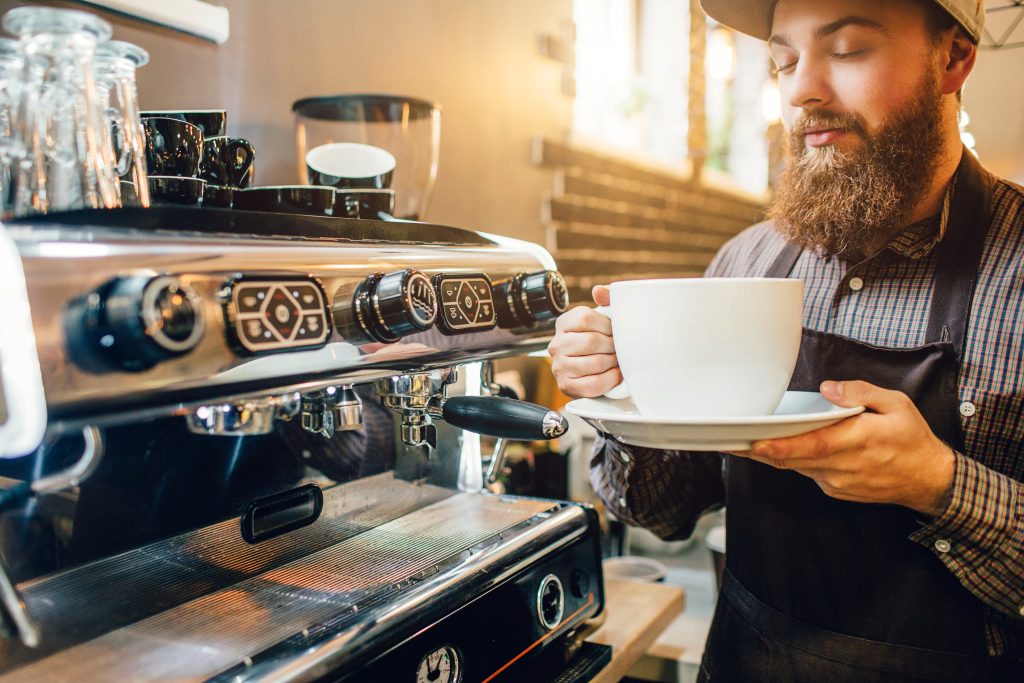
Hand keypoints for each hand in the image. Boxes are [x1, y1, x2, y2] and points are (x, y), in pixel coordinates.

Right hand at [548, 285, 621, 397]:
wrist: (598, 369)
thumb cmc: (603, 339)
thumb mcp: (605, 316)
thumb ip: (607, 299)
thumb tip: (598, 291)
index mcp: (564, 323)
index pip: (585, 318)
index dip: (606, 325)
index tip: (613, 331)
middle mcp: (556, 344)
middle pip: (591, 341)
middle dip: (612, 346)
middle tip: (618, 348)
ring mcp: (559, 366)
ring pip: (594, 363)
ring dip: (612, 363)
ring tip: (616, 360)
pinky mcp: (566, 385)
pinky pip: (593, 384)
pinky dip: (609, 379)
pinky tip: (614, 374)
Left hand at [736, 380, 955, 516]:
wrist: (929, 480)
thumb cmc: (913, 440)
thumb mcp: (896, 405)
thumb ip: (860, 393)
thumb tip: (829, 389)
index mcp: (855, 441)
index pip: (808, 446)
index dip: (777, 446)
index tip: (752, 442)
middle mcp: (842, 466)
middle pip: (792, 459)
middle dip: (759, 450)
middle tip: (730, 439)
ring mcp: (837, 482)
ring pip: (796, 467)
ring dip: (772, 455)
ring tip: (745, 441)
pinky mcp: (836, 490)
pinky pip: (808, 473)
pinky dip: (794, 461)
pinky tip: (782, 448)